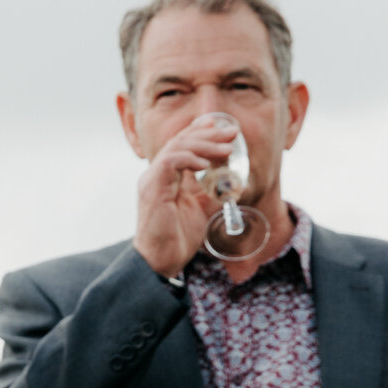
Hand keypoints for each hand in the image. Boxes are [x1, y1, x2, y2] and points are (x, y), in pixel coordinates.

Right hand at [132, 112, 239, 277]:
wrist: (161, 261)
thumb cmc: (177, 238)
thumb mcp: (202, 210)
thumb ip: (213, 194)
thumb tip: (235, 183)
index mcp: (164, 177)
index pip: (180, 145)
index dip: (199, 132)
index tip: (220, 126)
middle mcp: (156, 174)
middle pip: (180, 141)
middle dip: (208, 134)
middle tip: (232, 133)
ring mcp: (152, 180)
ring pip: (177, 148)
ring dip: (204, 145)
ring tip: (227, 149)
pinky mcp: (153, 188)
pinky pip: (170, 163)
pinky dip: (190, 158)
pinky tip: (206, 163)